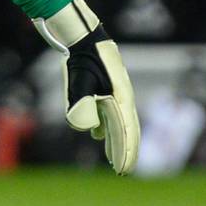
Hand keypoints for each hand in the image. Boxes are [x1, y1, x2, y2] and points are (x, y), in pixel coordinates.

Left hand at [33, 0, 139, 174]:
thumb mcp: (79, 81)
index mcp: (120, 98)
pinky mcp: (105, 87)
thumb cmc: (81, 57)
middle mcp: (121, 97)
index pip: (125, 132)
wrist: (82, 35)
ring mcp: (114, 92)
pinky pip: (109, 113)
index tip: (122, 170)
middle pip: (126, 129)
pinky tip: (97, 134)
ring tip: (110, 157)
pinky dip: (105, 126)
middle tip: (121, 170)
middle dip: (124, 150)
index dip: (125, 152)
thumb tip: (86, 129)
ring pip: (117, 122)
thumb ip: (81, 104)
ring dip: (114, 140)